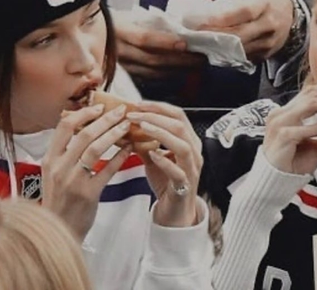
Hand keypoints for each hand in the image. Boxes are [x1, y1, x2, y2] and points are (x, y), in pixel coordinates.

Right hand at [41, 104, 131, 240]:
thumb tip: (85, 126)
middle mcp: (59, 168)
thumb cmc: (59, 200)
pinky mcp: (88, 194)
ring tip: (127, 126)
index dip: (83, 113)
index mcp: (50, 159)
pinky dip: (120, 157)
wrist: (57, 232)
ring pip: (96, 148)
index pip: (64, 126)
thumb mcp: (53, 173)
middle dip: (105, 119)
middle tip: (121, 111)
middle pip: (84, 134)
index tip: (98, 106)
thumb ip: (65, 152)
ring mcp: (73, 181)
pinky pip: (107, 170)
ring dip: (114, 134)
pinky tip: (130, 149)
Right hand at [112, 9, 204, 78]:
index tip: (185, 42)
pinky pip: (147, 78)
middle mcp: (120, 51)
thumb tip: (179, 25)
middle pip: (153, 59)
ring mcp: (121, 66)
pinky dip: (165, 77)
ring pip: (152, 72)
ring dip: (176, 70)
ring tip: (195, 66)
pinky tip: (179, 73)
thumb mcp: (129, 15)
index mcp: (121, 31)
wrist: (88, 34)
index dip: (165, 42)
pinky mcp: (123, 75)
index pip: (145, 38)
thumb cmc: (114, 20)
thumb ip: (151, 22)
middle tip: (200, 57)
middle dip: (180, 60)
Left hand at [126, 101, 201, 226]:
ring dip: (161, 133)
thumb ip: (143, 142)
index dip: (158, 107)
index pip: (177, 115)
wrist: (174, 213)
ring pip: (182, 145)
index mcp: (188, 140)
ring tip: (142, 128)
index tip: (138, 103)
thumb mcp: (153, 158)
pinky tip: (151, 154)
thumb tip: (123, 127)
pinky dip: (164, 161)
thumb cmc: (166, 182)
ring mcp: (191, 169)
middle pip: (180, 125)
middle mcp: (193, 152)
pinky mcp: (185, 186)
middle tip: (134, 114)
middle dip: (155, 116)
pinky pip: (177, 171)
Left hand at [196, 0, 292, 60]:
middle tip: (193, 36)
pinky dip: (225, 55)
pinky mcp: (264, 56)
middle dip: (214, 36)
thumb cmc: (262, 3)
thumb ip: (228, 6)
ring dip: (216, 49)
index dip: (221, 18)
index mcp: (264, 5)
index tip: (200, 21)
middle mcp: (269, 25)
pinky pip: (241, 58)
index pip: (243, 12)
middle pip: (238, 35)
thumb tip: (202, 15)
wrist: (289, 16)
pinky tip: (212, 52)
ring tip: (198, 45)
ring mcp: (268, 43)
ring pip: (238, 50)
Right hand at [263, 84, 316, 173]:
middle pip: (312, 95)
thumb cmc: (290, 164)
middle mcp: (281, 114)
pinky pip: (312, 127)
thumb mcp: (314, 147)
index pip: (309, 92)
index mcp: (285, 112)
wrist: (274, 182)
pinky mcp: (284, 135)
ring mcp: (281, 123)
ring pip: (312, 104)